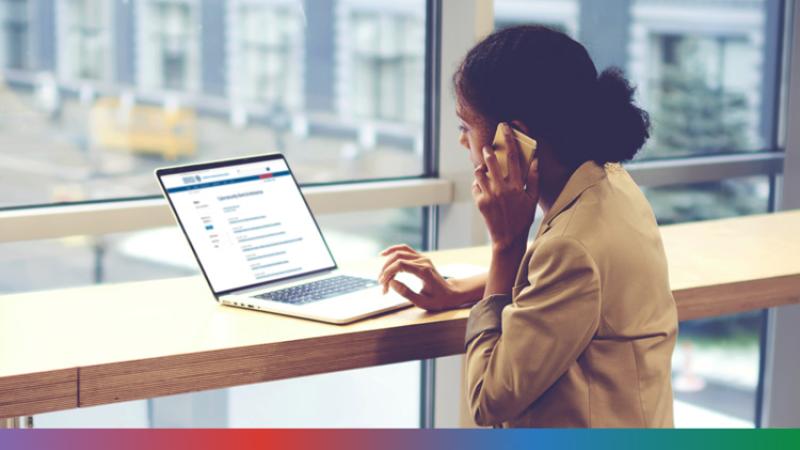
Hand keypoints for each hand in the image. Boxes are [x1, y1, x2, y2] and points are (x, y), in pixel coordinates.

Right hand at [377, 244, 471, 310]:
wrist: (450, 293)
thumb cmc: (438, 300)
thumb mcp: (423, 302)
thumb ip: (407, 293)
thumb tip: (392, 283)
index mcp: (424, 271)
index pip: (401, 265)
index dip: (388, 273)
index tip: (383, 284)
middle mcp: (423, 261)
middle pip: (398, 258)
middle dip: (386, 270)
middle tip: (382, 285)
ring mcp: (422, 257)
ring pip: (399, 253)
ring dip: (387, 263)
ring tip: (381, 275)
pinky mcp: (420, 258)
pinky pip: (405, 250)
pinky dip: (393, 251)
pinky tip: (383, 254)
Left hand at [472, 123, 539, 252]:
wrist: (508, 239)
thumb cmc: (522, 218)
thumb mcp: (532, 200)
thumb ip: (534, 180)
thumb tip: (535, 161)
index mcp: (518, 186)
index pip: (513, 157)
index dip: (509, 140)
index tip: (505, 128)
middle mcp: (503, 189)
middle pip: (492, 162)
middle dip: (488, 151)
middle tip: (487, 147)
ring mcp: (490, 196)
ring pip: (480, 173)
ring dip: (480, 168)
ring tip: (483, 168)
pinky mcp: (480, 202)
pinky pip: (475, 186)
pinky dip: (477, 184)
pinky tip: (482, 186)